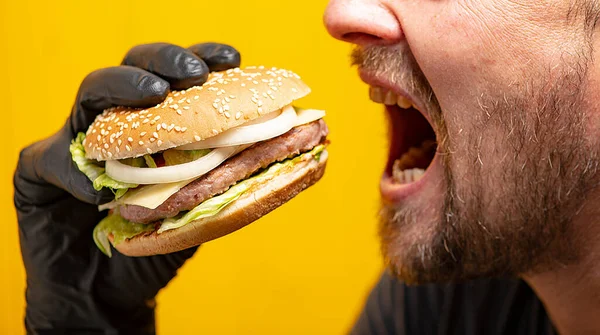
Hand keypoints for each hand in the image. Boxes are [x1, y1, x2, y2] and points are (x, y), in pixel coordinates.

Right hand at [14, 42, 239, 333]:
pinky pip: (51, 160)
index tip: (232, 59)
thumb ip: (224, 180)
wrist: (109, 294)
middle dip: (165, 62)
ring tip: (154, 95)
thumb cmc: (158, 246)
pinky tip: (98, 192)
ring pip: (91, 93)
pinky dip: (75, 169)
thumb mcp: (201, 210)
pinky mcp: (39, 172)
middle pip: (135, 68)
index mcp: (158, 125)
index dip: (204, 60)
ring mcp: (78, 142)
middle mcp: (119, 124)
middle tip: (193, 74)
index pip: (179, 79)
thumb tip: (274, 151)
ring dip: (122, 87)